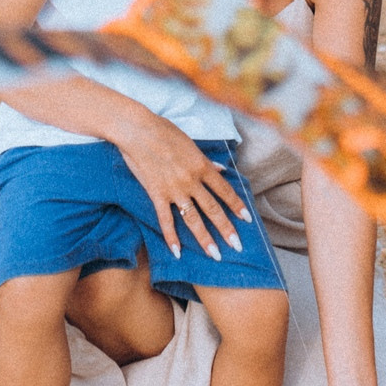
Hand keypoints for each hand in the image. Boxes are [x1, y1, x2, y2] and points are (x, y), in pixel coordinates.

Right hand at [113, 114, 249, 260]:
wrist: (138, 130)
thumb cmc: (164, 132)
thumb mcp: (191, 144)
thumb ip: (207, 161)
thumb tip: (222, 170)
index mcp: (202, 166)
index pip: (225, 191)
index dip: (237, 206)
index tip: (247, 220)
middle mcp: (192, 181)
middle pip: (213, 209)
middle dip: (226, 229)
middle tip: (237, 246)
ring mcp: (175, 189)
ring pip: (193, 219)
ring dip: (205, 239)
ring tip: (215, 255)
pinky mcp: (157, 194)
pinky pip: (166, 220)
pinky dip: (171, 237)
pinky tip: (177, 252)